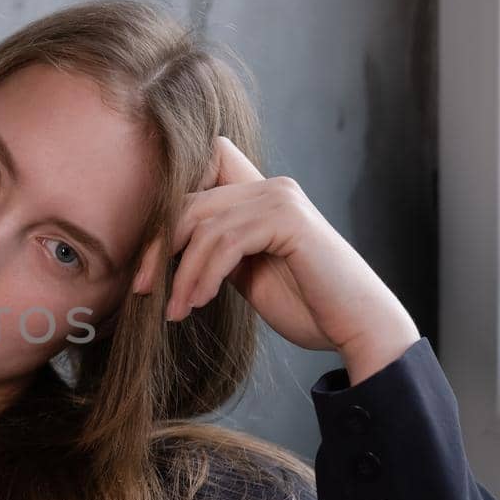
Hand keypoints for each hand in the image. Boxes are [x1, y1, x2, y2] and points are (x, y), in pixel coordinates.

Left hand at [129, 136, 419, 375]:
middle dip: (158, 248)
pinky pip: (225, 243)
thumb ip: (216, 251)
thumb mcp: (247, 273)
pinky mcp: (288, 220)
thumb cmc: (306, 306)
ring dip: (180, 274)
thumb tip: (162, 253)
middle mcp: (270, 186)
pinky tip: (197, 303)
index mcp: (260, 194)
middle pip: (188, 202)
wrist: (356, 329)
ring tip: (175, 310)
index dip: (167, 201)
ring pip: (202, 226)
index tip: (150, 254)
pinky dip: (203, 275)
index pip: (200, 170)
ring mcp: (280, 199)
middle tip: (143, 289)